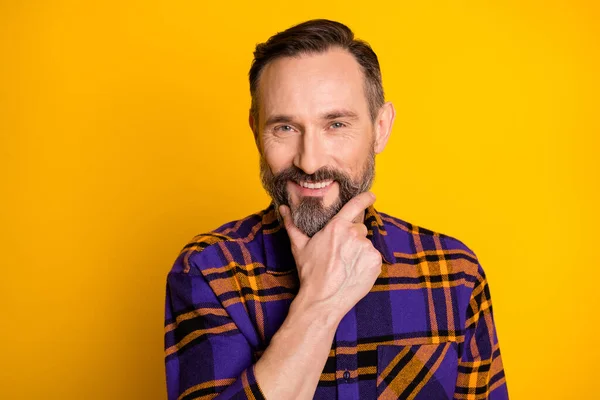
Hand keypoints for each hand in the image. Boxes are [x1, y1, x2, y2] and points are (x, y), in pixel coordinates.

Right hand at [279, 191, 382, 319]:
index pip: (355, 206)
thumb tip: (283, 208)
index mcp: (337, 227)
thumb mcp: (299, 246)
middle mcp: (354, 235)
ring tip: (346, 266)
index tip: (371, 196)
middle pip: (360, 229)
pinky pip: (373, 258)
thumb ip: (292, 224)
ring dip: (359, 251)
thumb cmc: (310, 273)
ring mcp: (367, 249)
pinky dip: (366, 263)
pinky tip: (354, 272)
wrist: (322, 299)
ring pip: (366, 244)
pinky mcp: (375, 263)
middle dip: (353, 237)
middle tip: (340, 253)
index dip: (365, 199)